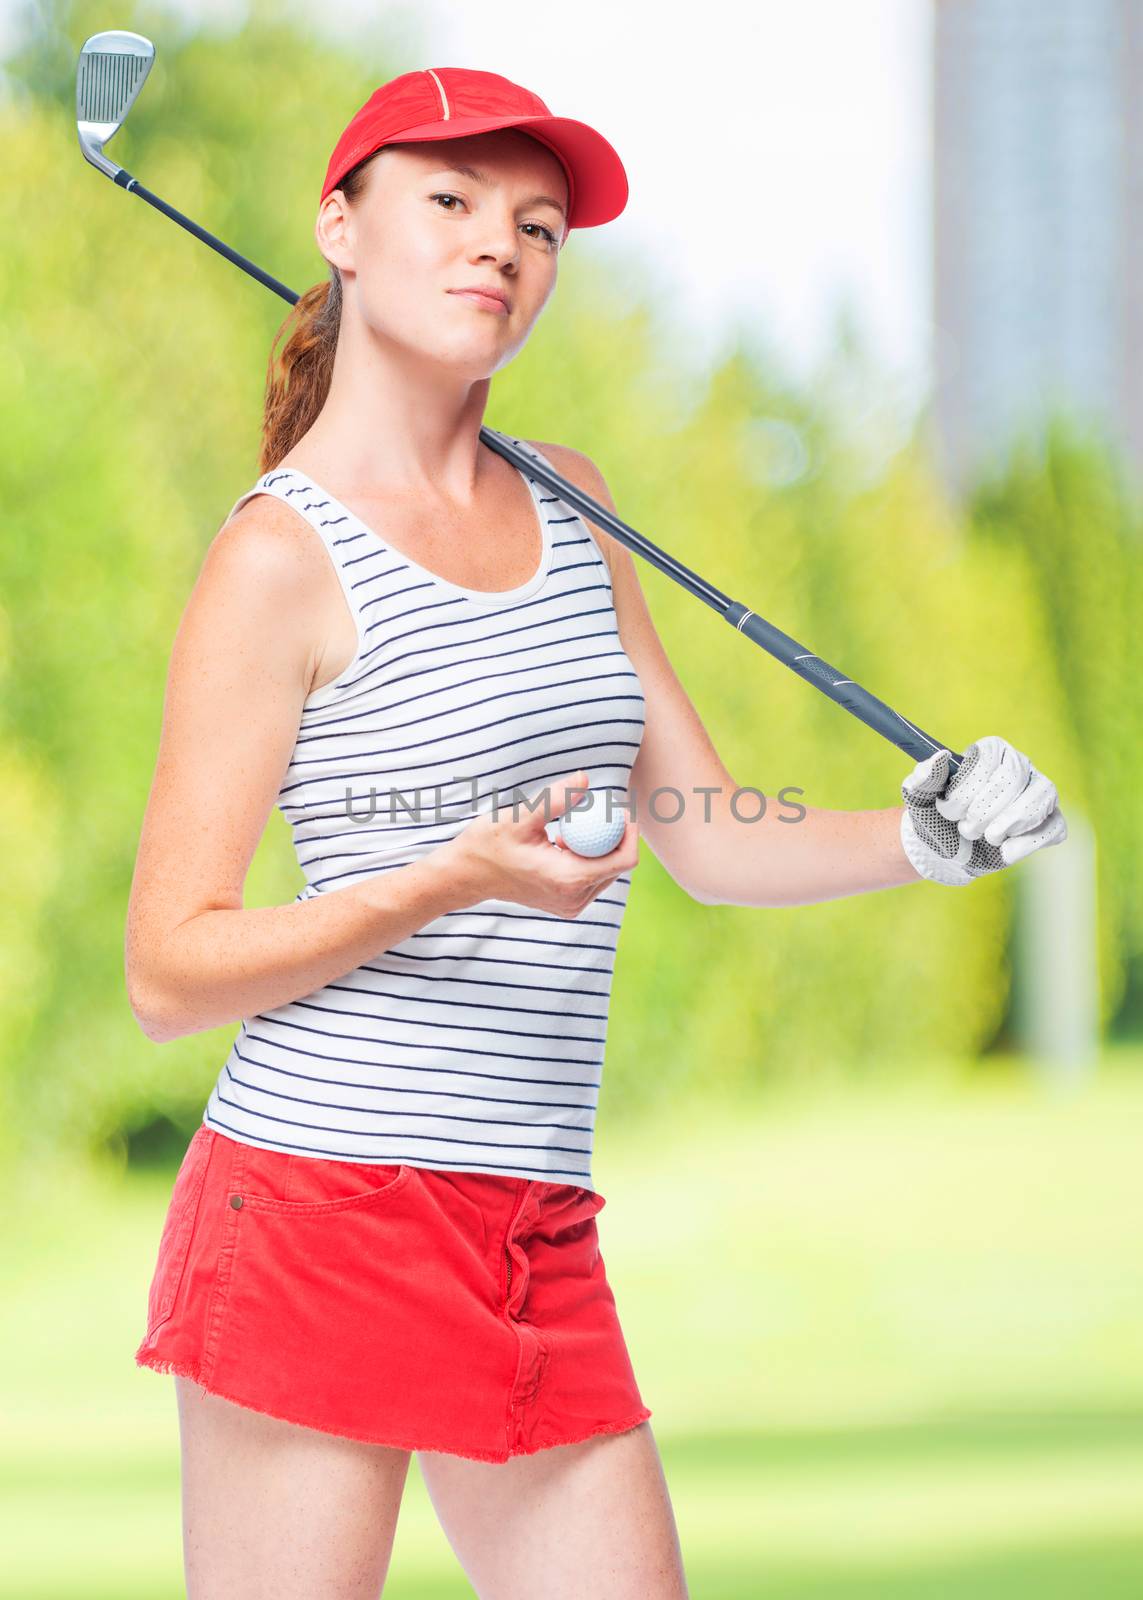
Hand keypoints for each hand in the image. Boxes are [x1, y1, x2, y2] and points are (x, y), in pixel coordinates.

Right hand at [436, 769, 639, 916]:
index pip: (624, 859)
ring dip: (599, 846)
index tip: (619, 807)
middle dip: (614, 835)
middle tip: (598, 807)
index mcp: (569, 879)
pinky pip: (591, 876)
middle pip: (618, 864)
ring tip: (569, 828)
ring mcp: (571, 905)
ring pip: (606, 870)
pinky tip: (562, 841)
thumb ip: (556, 798)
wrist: (466, 874)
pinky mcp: (566, 904)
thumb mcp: (521, 816)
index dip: (629, 831)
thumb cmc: (489, 844)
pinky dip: (586, 856)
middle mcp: (574, 899)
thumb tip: (585, 779)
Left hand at [900, 735, 1066, 885]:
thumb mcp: (920, 798)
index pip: (990, 759)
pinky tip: (1003, 851)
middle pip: (1014, 779)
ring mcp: (1040, 794)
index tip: (948, 809)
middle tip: (965, 828)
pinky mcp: (1050, 822)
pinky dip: (1025, 843)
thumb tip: (941, 756)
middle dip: (983, 811)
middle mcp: (1021, 765)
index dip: (968, 789)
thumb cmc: (935, 817)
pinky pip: (1054, 828)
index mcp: (991, 750)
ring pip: (1041, 798)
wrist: (945, 850)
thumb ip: (923, 776)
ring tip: (985, 837)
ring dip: (1005, 825)